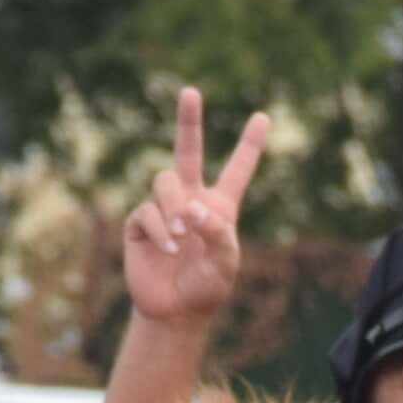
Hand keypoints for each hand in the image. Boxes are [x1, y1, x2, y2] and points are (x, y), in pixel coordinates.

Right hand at [123, 86, 271, 329]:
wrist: (174, 311)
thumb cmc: (206, 287)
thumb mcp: (225, 263)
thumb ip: (218, 233)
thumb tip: (194, 208)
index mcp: (219, 206)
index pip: (237, 169)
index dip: (250, 144)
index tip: (263, 117)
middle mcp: (190, 199)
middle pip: (187, 150)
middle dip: (188, 121)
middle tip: (190, 91)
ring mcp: (163, 209)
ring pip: (164, 181)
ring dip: (173, 205)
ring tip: (181, 233)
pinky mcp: (140, 223)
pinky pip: (146, 212)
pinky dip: (159, 229)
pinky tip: (169, 248)